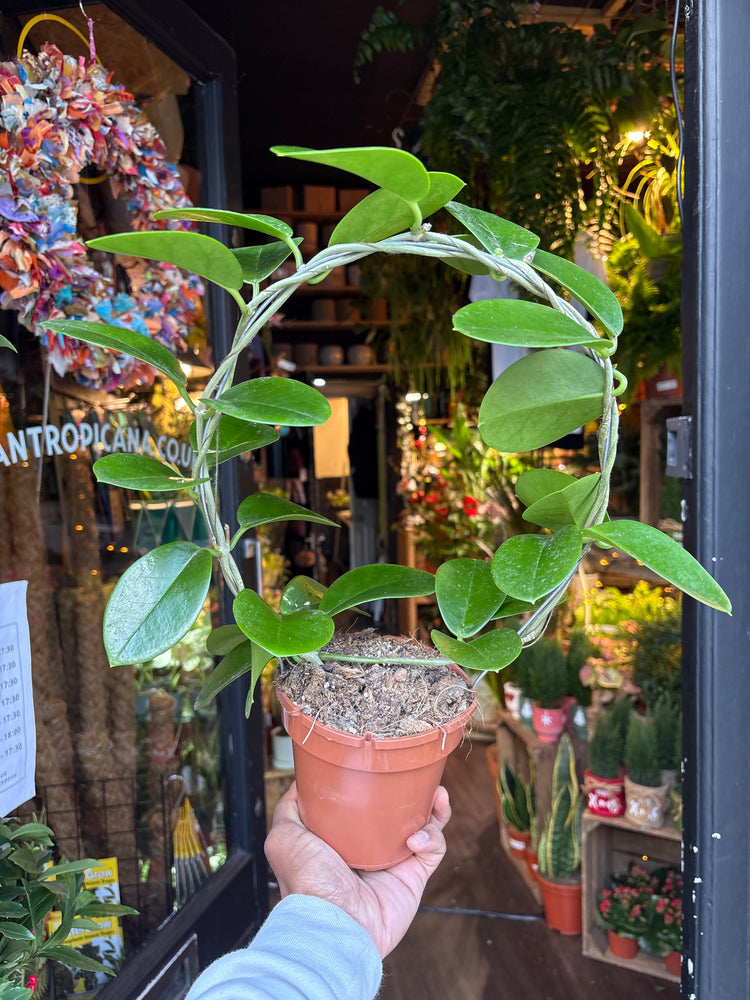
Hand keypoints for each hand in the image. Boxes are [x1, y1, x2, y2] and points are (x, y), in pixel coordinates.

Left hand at [264, 782, 450, 957]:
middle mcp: (370, 848)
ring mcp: (394, 863)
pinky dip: (432, 837)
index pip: (364, 805)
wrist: (335, 926)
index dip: (375, 784)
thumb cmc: (307, 884)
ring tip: (437, 795)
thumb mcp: (284, 837)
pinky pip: (434, 849)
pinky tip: (416, 838)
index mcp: (342, 838)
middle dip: (412, 792)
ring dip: (433, 808)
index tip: (381, 767)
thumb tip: (303, 782)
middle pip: (398, 812)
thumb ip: (290, 808)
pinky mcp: (414, 878)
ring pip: (423, 826)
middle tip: (418, 777)